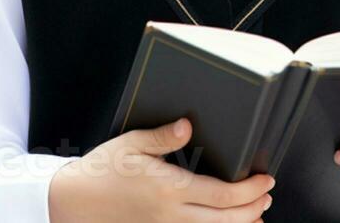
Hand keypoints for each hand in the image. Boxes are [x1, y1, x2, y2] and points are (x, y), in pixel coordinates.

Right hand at [49, 116, 275, 222]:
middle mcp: (171, 216)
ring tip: (255, 213)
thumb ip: (164, 136)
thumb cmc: (101, 172)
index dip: (251, 190)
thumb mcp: (132, 144)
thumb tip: (188, 125)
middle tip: (266, 195)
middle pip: (227, 221)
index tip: (266, 179)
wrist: (73, 203)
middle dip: (254, 209)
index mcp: (169, 189)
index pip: (223, 194)